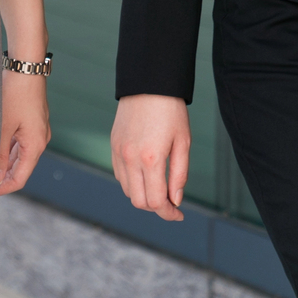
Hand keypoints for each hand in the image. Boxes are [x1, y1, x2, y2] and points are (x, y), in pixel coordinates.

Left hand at [0, 72, 51, 195]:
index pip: (20, 178)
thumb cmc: (14, 94)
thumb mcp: (2, 126)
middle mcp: (40, 139)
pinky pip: (20, 140)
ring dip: (4, 160)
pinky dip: (7, 147)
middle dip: (2, 175)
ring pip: (19, 153)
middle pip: (20, 167)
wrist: (26, 65)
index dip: (3, 188)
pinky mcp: (32, 119)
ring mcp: (37, 129)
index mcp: (35, 145)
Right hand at [110, 94, 189, 220]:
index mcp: (151, 159)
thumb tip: (176, 200)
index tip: (179, 214)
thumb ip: (179, 175)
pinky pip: (120, 175)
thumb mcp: (183, 143)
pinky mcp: (113, 145)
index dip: (169, 213)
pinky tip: (146, 176)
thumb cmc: (171, 111)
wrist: (148, 84)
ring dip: (144, 196)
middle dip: (157, 208)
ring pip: (128, 191)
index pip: (156, 202)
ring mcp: (118, 152)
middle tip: (171, 203)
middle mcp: (130, 158)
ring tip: (160, 189)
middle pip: (139, 201)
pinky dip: (133, 183)